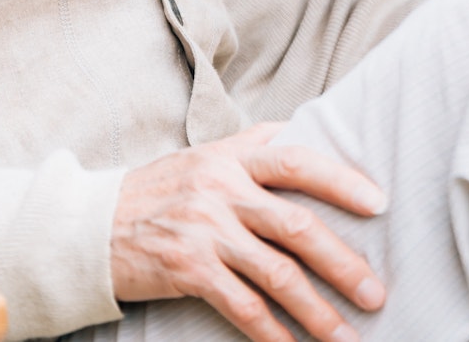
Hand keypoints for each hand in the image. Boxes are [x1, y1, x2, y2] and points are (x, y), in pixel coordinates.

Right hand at [110, 122, 388, 341]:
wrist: (90, 225)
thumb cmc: (160, 192)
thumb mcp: (205, 158)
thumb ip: (253, 153)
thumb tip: (313, 145)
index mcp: (232, 156)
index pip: (297, 159)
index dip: (341, 179)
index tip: (378, 203)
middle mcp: (222, 188)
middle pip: (297, 225)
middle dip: (343, 263)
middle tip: (375, 292)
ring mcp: (205, 230)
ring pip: (277, 273)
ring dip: (318, 310)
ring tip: (347, 334)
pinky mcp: (188, 269)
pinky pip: (243, 307)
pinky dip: (274, 333)